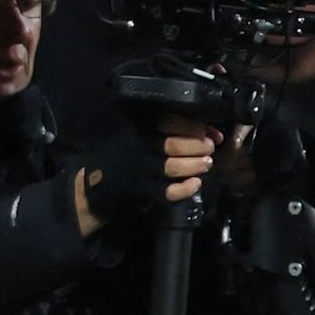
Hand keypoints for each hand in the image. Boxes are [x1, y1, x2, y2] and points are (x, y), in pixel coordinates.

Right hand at [72, 117, 219, 236]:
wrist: (100, 178)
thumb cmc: (131, 152)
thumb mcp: (144, 132)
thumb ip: (173, 129)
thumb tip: (212, 132)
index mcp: (139, 128)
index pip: (169, 122)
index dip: (195, 127)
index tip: (214, 134)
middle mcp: (137, 146)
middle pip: (172, 145)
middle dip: (198, 147)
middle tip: (209, 149)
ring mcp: (139, 170)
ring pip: (170, 167)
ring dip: (195, 165)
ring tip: (206, 163)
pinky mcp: (142, 190)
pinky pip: (167, 192)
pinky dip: (185, 189)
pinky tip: (196, 183)